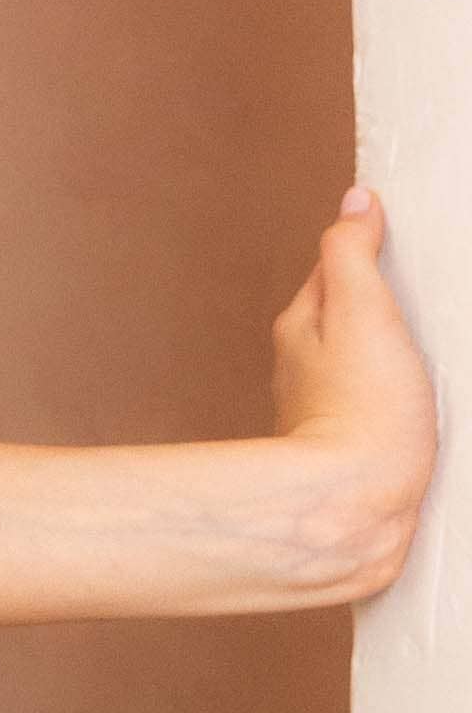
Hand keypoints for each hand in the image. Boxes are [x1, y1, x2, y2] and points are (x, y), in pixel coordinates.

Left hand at [270, 187, 437, 600]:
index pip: (330, 269)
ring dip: (380, 355)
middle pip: (338, 318)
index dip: (363, 251)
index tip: (392, 239)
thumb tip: (354, 202)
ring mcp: (319, 410)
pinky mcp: (343, 449)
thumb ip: (352, 252)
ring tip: (415, 354)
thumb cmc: (364, 414)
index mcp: (301, 326)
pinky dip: (385, 397)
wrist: (354, 510)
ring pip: (351, 365)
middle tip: (409, 298)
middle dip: (370, 305)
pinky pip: (366, 407)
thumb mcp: (363, 310)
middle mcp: (298, 368)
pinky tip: (410, 407)